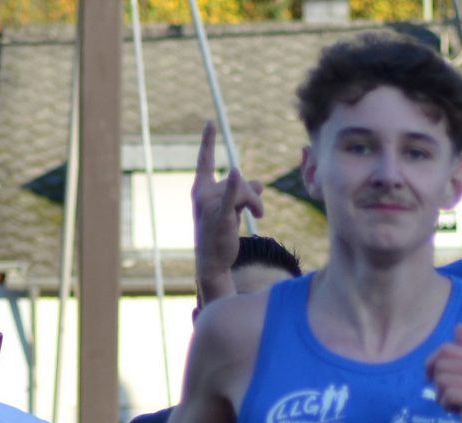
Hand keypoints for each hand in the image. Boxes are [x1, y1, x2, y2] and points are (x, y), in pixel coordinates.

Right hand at [193, 121, 263, 295]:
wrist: (213, 261)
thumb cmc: (219, 235)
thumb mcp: (231, 210)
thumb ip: (244, 193)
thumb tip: (260, 183)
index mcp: (201, 189)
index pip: (205, 161)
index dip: (207, 142)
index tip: (210, 122)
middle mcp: (203, 194)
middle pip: (237, 180)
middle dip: (252, 194)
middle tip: (259, 212)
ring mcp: (211, 206)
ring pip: (244, 190)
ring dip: (256, 203)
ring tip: (259, 216)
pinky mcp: (222, 217)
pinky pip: (232, 198)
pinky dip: (235, 188)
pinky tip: (236, 175)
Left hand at [425, 324, 461, 422]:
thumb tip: (460, 326)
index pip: (444, 349)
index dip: (431, 365)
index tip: (435, 380)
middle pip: (440, 366)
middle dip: (437, 384)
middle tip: (449, 397)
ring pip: (442, 380)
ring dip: (441, 397)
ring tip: (454, 404)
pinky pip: (448, 394)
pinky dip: (446, 405)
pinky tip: (457, 411)